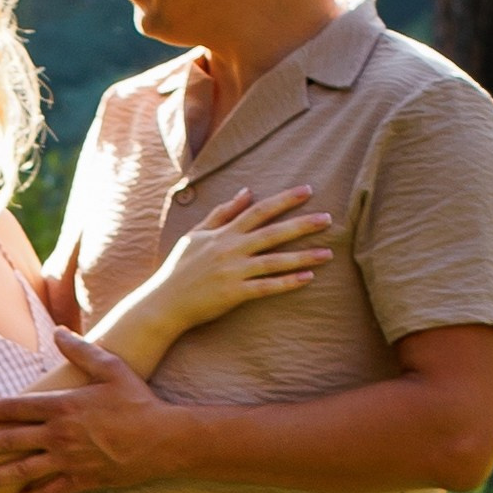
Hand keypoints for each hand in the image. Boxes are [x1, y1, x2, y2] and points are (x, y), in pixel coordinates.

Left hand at [0, 330, 181, 492]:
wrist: (162, 440)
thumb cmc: (137, 401)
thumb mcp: (112, 368)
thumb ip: (82, 351)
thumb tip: (60, 332)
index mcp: (63, 406)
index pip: (17, 408)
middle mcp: (59, 435)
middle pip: (11, 440)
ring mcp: (68, 461)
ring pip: (23, 470)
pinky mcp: (81, 480)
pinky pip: (50, 491)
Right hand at [152, 183, 331, 324]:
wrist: (163, 302)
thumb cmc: (179, 268)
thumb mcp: (196, 234)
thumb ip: (222, 213)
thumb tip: (246, 192)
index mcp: (224, 233)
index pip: (259, 210)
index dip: (284, 199)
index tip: (307, 190)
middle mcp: (231, 249)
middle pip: (273, 233)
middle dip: (302, 224)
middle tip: (328, 219)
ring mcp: (233, 272)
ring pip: (274, 261)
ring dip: (303, 257)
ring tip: (328, 253)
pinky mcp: (234, 294)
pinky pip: (266, 287)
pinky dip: (287, 283)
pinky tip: (307, 278)